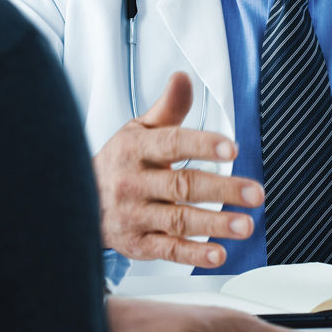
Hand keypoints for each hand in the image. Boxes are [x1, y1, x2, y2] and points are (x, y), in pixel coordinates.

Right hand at [93, 72, 262, 267]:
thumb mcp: (138, 130)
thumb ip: (168, 108)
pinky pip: (168, 250)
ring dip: (215, 224)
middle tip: (254, 193)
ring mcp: (135, 215)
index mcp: (136, 149)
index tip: (231, 148)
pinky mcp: (137, 244)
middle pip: (181, 185)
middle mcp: (134, 183)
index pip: (172, 143)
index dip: (202, 145)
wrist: (77, 200)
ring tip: (245, 224)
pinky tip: (219, 253)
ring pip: (178, 220)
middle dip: (222, 189)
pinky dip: (194, 254)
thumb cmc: (119, 162)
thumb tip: (183, 77)